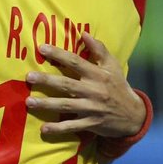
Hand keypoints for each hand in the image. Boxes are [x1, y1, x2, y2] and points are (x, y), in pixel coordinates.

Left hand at [26, 32, 143, 138]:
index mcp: (97, 74)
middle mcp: (93, 90)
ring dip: (47, 104)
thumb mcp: (113, 66)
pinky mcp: (91, 123)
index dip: (59, 54)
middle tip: (29, 77)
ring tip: (29, 102)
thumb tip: (84, 34)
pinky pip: (72, 126)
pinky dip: (58, 128)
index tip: (42, 48)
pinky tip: (44, 129)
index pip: (75, 61)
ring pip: (66, 105)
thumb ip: (99, 49)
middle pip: (66, 84)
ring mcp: (91, 108)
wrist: (133, 114)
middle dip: (47, 80)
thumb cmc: (119, 86)